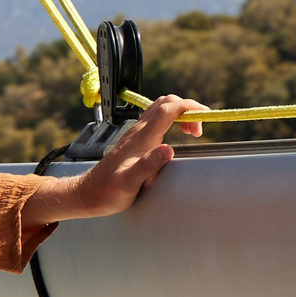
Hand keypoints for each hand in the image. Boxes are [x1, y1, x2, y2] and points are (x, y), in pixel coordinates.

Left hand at [23, 95, 205, 226]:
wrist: (88, 193)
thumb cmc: (108, 192)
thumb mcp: (129, 183)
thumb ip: (148, 165)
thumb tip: (169, 150)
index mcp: (142, 137)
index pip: (169, 108)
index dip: (191, 107)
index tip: (206, 117)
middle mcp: (138, 131)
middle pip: (166, 103)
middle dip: (188, 110)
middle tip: (198, 132)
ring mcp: (135, 134)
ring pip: (160, 109)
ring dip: (180, 114)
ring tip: (191, 134)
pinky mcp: (133, 140)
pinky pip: (155, 119)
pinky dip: (171, 120)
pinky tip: (173, 138)